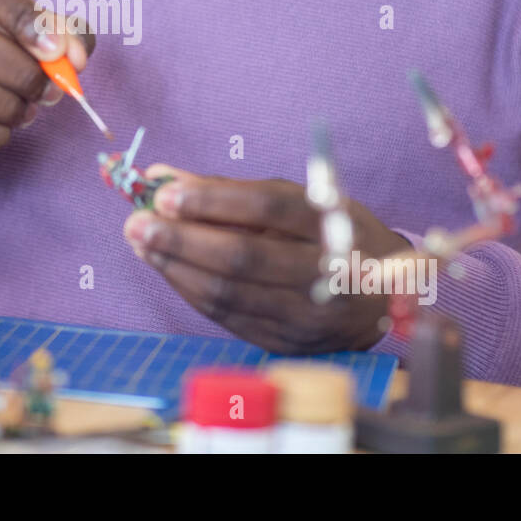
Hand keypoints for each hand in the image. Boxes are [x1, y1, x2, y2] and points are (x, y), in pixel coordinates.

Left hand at [123, 167, 411, 352]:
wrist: (383, 295)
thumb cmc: (332, 232)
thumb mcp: (298, 199)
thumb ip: (230, 189)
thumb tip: (163, 177)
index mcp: (333, 225)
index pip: (268, 209)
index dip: (213, 200)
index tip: (165, 193)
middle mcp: (324, 274)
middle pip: (244, 257)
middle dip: (181, 239)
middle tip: (138, 223)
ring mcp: (306, 316)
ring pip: (229, 294)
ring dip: (175, 267)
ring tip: (140, 243)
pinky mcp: (286, 343)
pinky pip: (227, 317)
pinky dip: (190, 290)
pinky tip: (167, 268)